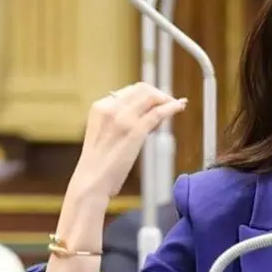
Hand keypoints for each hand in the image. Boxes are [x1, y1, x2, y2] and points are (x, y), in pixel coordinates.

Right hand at [69, 82, 186, 198]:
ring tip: (178, 105)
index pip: (131, 90)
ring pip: (152, 97)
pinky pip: (158, 113)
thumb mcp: (105, 133)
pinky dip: (172, 107)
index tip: (160, 102)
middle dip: (160, 94)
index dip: (149, 94)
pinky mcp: (135, 131)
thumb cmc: (99, 164)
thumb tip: (149, 113)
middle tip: (171, 103)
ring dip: (168, 99)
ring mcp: (123, 119)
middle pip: (143, 89)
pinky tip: (180, 107)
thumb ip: (121, 120)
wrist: (91, 182)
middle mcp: (110, 108)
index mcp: (100, 107)